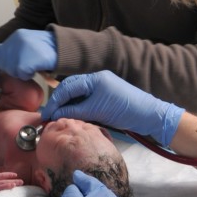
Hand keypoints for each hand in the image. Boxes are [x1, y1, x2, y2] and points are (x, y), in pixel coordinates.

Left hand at [0, 29, 57, 85]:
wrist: (65, 48)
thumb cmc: (49, 49)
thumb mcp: (30, 42)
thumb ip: (14, 47)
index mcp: (16, 36)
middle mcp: (14, 42)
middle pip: (3, 64)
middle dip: (10, 70)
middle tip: (24, 69)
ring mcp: (19, 52)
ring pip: (12, 71)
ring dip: (22, 72)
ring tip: (34, 65)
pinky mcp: (23, 63)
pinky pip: (22, 76)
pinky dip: (29, 75)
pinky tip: (37, 68)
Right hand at [40, 70, 183, 147]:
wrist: (150, 115)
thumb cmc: (125, 110)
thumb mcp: (97, 111)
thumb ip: (74, 111)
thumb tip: (55, 115)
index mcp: (94, 79)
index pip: (67, 87)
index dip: (55, 101)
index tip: (46, 115)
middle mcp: (96, 80)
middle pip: (70, 88)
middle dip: (58, 101)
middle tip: (49, 116)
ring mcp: (101, 87)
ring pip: (77, 94)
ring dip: (67, 104)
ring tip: (58, 117)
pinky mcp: (105, 97)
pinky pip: (85, 99)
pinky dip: (76, 107)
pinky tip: (71, 115)